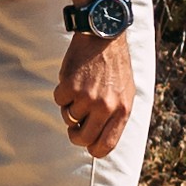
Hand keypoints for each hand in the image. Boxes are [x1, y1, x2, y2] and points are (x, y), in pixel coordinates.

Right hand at [56, 28, 135, 156]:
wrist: (104, 36)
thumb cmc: (115, 66)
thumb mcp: (126, 93)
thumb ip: (115, 116)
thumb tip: (101, 141)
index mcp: (122, 110)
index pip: (106, 145)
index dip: (93, 149)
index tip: (88, 144)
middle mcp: (106, 107)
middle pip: (83, 139)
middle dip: (75, 135)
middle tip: (74, 126)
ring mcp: (87, 98)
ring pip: (68, 118)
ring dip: (70, 106)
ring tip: (81, 88)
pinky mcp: (70, 86)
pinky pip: (59, 101)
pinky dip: (62, 92)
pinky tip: (73, 78)